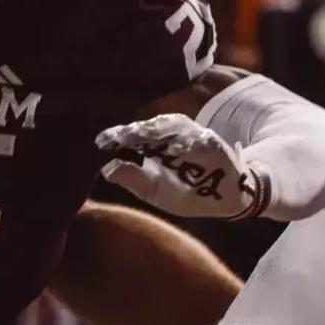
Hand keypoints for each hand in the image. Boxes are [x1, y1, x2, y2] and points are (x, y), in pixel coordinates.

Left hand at [97, 113, 266, 219]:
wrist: (224, 198)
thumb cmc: (187, 193)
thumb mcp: (155, 192)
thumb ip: (133, 180)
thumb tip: (106, 169)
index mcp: (154, 146)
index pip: (133, 137)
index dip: (118, 137)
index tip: (101, 142)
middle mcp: (170, 137)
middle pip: (149, 127)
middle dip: (133, 131)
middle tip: (116, 137)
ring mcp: (191, 136)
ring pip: (172, 126)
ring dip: (155, 131)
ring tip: (137, 137)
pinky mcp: (211, 141)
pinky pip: (197, 139)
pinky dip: (186, 144)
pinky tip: (174, 151)